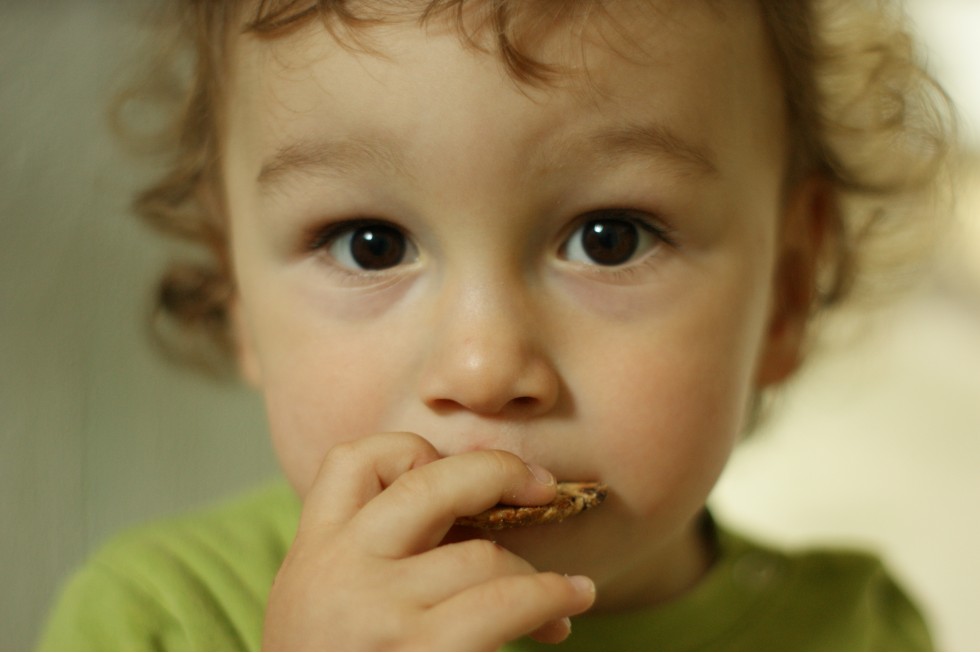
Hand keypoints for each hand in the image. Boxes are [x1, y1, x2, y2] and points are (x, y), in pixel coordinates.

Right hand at [262, 432, 596, 650]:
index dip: (411, 451)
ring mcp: (379, 612)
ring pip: (482, 554)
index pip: (354, 459)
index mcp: (312, 553)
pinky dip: (548, 596)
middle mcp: (340, 571)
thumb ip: (361, 558)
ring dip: (534, 570)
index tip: (453, 474)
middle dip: (498, 472)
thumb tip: (463, 514)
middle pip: (432, 482)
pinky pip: (504, 602)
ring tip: (565, 593)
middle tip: (540, 487)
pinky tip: (566, 603)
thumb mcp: (317, 607)